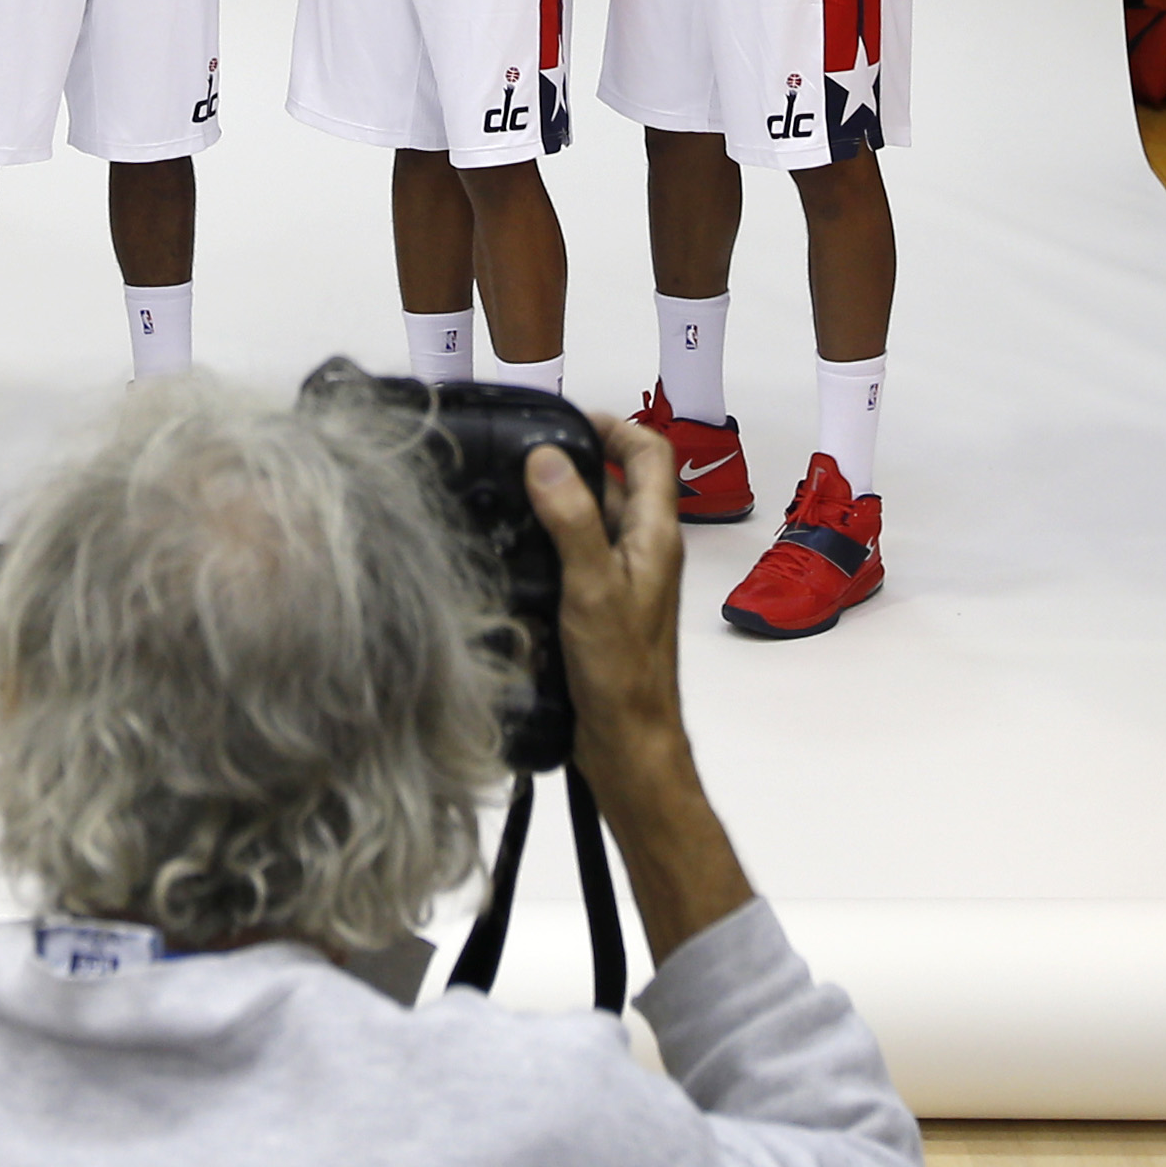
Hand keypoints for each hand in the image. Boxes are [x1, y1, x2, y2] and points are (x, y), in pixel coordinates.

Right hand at [528, 412, 755, 958]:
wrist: (628, 747)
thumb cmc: (624, 676)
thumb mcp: (592, 588)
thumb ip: (572, 520)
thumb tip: (547, 458)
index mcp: (656, 537)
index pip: (649, 455)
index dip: (614, 426)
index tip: (567, 419)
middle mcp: (644, 553)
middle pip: (616, 485)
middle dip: (573, 464)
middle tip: (522, 458)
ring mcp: (622, 582)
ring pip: (591, 523)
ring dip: (557, 507)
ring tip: (510, 499)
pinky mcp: (599, 610)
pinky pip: (575, 560)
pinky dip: (548, 548)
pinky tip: (516, 556)